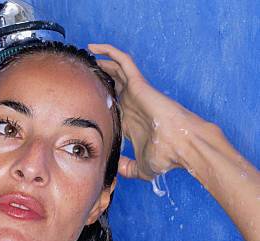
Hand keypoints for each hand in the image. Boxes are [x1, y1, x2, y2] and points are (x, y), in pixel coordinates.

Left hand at [88, 43, 207, 179]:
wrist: (183, 146)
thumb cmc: (167, 156)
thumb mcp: (141, 168)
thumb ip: (127, 168)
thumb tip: (115, 170)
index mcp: (130, 121)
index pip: (111, 106)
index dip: (98, 101)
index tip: (80, 100)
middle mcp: (132, 104)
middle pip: (111, 84)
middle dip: (98, 77)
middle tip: (81, 72)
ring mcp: (136, 92)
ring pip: (116, 69)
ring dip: (101, 61)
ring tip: (86, 54)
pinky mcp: (139, 83)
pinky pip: (123, 62)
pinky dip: (109, 52)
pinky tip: (95, 48)